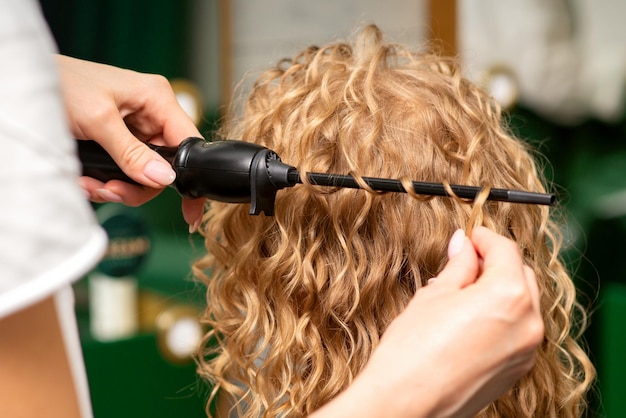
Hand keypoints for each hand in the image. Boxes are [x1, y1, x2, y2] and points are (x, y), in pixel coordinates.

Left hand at [56, 55, 204, 230]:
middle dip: (137, 186)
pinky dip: (105, 182)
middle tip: (111, 191)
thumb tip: (164, 178)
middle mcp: (150, 114)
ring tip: (90, 184)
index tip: (190, 211)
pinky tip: (85, 179)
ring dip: (116, 187)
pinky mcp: (118, 141)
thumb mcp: (98, 120)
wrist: (23, 84)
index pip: (188, 143)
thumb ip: (131, 153)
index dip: (190, 177)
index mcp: (157, 99)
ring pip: (143, 174)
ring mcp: (135, 129)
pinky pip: (124, 172)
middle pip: (164, 166)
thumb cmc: (60, 83)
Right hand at [312, 227, 542, 417]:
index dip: (484, 236)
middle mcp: (527, 322)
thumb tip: (464, 245)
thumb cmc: (413, 350)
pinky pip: (517, 330)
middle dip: (496, 262)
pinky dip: (502, 315)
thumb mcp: (434, 295)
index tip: (470, 234)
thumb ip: (459, 265)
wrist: (405, 403)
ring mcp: (526, 350)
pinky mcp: (517, 369)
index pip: (506, 250)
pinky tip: (470, 317)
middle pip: (521, 274)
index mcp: (508, 295)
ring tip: (463, 291)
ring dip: (500, 289)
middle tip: (465, 259)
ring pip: (523, 303)